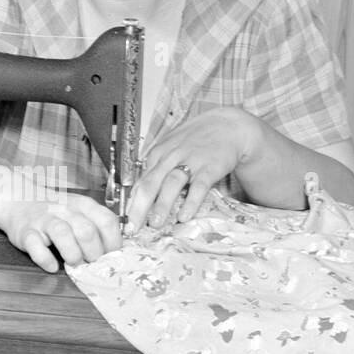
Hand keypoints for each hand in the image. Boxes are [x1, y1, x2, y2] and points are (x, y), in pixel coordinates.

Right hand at [0, 195, 121, 272]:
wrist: (18, 201)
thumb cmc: (54, 211)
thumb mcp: (78, 210)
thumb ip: (96, 224)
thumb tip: (115, 250)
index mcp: (82, 204)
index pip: (106, 221)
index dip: (113, 242)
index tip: (111, 256)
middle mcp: (64, 210)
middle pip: (86, 230)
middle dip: (93, 253)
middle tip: (91, 262)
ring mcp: (44, 220)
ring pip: (63, 233)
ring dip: (73, 254)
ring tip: (74, 263)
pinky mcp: (26, 232)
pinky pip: (35, 245)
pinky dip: (45, 259)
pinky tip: (52, 266)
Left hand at [126, 108, 258, 229]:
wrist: (227, 126)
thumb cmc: (196, 140)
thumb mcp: (171, 148)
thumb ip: (157, 168)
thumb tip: (140, 193)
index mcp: (158, 154)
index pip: (140, 181)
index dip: (131, 203)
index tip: (126, 222)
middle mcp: (171, 157)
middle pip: (150, 184)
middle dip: (139, 208)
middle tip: (133, 227)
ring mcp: (191, 161)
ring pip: (171, 184)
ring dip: (161, 205)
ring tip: (155, 224)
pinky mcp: (210, 168)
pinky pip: (198, 186)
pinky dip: (190, 202)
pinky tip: (184, 216)